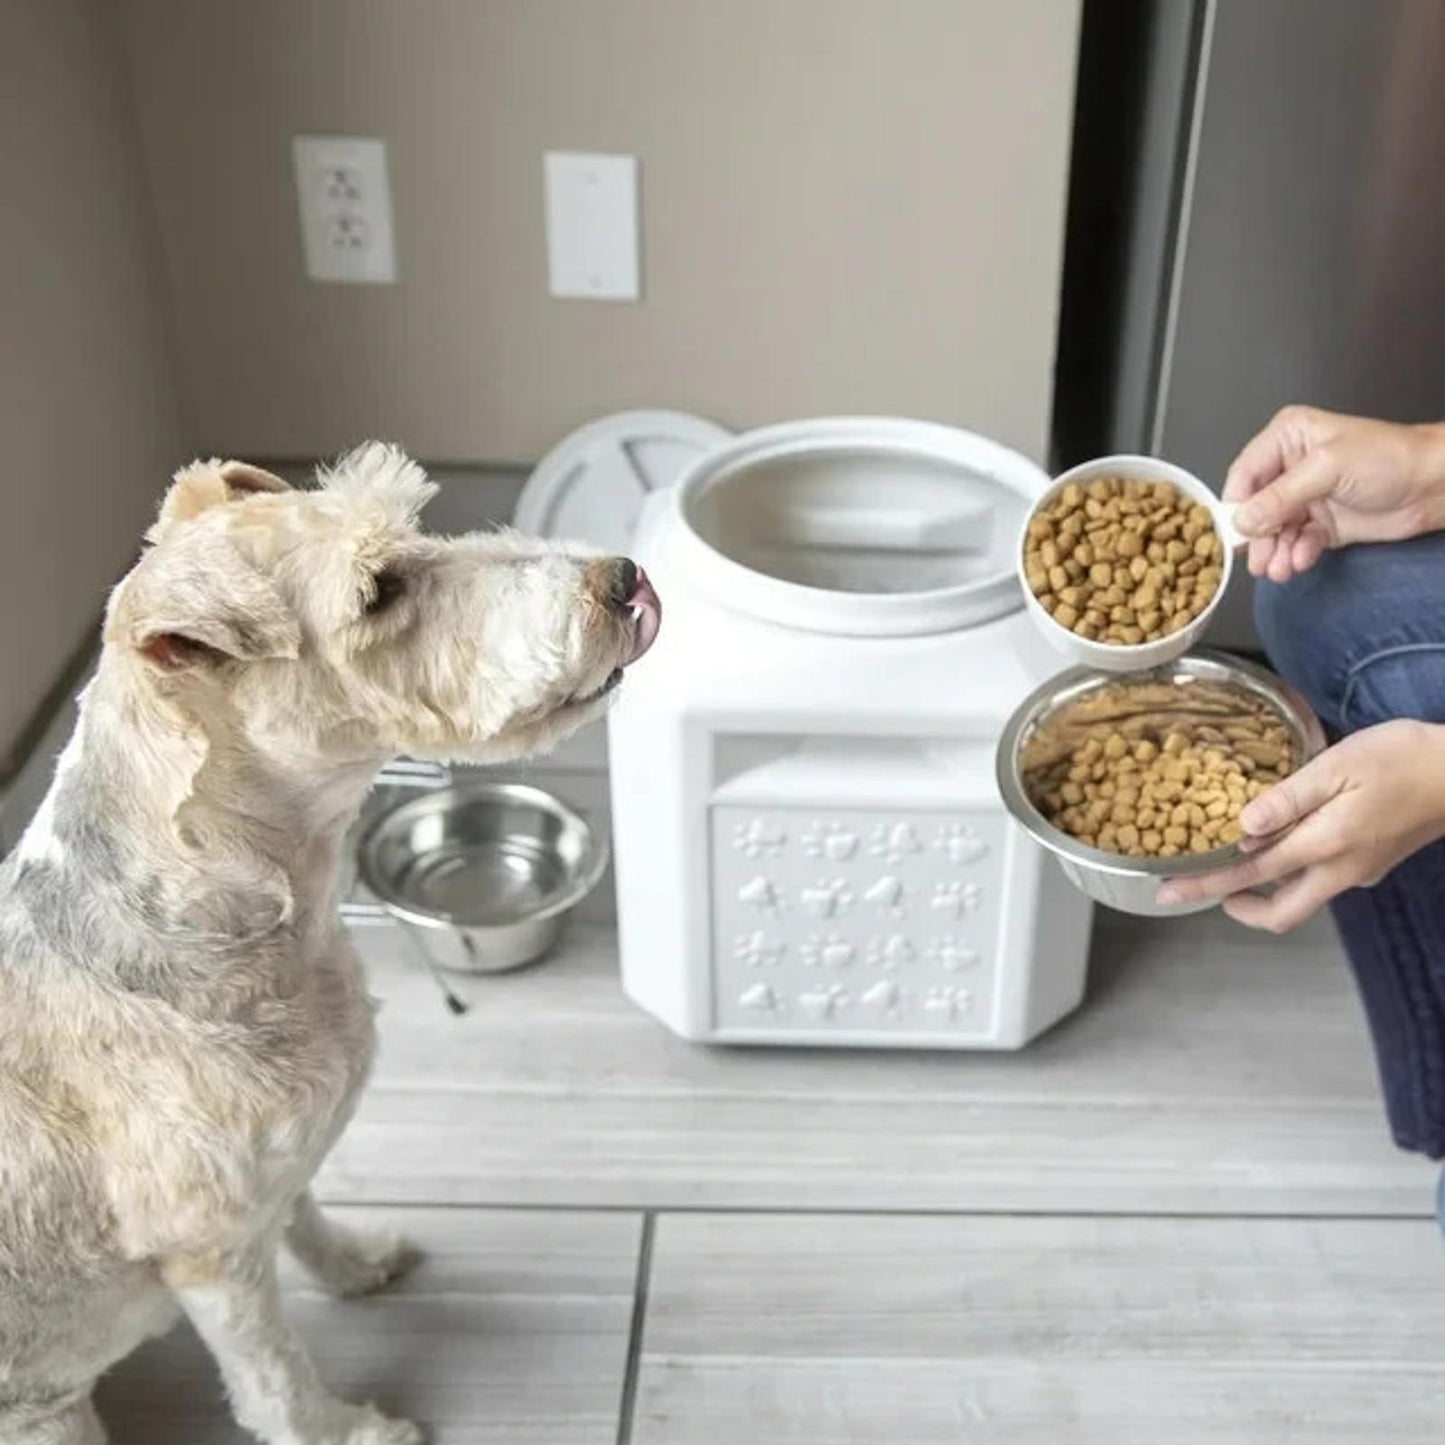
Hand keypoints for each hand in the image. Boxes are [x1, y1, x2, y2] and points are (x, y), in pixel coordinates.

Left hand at [1156, 720, 1444, 929]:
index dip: (1206, 885)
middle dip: (1235, 904)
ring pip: (1300, 897)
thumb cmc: (1401, 758)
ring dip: (1262, 888)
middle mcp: (1341, 871)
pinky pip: (1320, 878)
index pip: (1253, 876)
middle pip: (1281, 912)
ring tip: (1229, 858)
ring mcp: (1359, 872)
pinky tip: (1276, 840)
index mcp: (1326, 846)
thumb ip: (1287, 799)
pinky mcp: (1371, 863)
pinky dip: (1290, 870)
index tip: (1169, 892)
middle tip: (1199, 886)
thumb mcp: (1337, 766)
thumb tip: (1241, 829)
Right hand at [1224, 405, 1444, 582]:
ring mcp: (1305, 498)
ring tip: (1280, 569)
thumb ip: (1281, 496)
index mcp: (1288, 438)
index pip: (1245, 473)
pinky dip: (1296, 555)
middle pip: (1256, 507)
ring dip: (1275, 552)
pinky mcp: (1321, 524)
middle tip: (1259, 560)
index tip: (1234, 532)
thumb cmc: (1389, 458)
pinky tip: (1302, 560)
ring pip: (1274, 531)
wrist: (1434, 486)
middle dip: (1258, 537)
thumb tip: (1242, 520)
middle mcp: (1291, 468)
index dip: (1236, 504)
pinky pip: (1296, 543)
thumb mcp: (1328, 468)